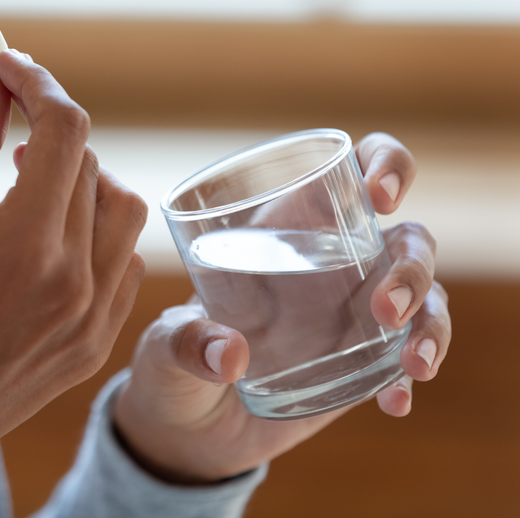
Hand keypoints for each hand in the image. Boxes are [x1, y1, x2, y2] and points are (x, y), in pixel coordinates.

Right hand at [0, 50, 147, 509]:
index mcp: (24, 247)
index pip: (64, 131)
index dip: (37, 83)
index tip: (7, 64)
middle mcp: (75, 281)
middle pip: (94, 163)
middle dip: (52, 127)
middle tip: (8, 118)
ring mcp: (94, 318)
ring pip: (123, 210)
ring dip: (84, 179)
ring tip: (31, 183)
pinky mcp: (97, 342)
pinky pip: (122, 261)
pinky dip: (96, 230)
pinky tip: (51, 236)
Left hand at [113, 133, 449, 482]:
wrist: (187, 429)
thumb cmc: (170, 362)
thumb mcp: (164, 347)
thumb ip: (186, 343)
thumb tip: (228, 355)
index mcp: (284, 229)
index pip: (349, 172)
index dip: (383, 164)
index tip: (380, 195)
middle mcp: (331, 263)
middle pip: (406, 240)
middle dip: (411, 268)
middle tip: (386, 310)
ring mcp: (354, 314)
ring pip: (424, 297)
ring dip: (430, 323)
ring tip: (413, 364)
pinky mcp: (363, 364)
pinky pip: (406, 360)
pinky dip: (409, 378)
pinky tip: (395, 401)